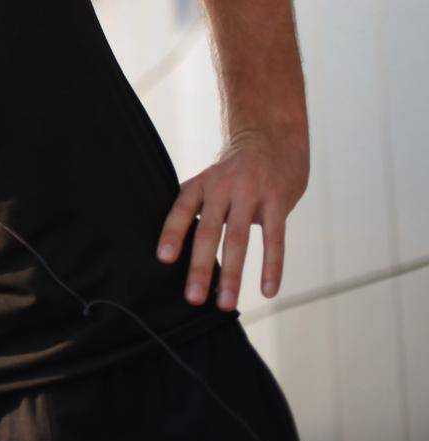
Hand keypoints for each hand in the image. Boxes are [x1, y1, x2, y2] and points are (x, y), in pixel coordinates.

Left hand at [155, 127, 309, 310]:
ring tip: (225, 303)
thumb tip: (174, 244)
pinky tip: (268, 291)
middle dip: (200, 267)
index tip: (163, 259)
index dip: (172, 233)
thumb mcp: (210, 180)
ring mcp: (252, 194)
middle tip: (193, 298)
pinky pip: (275, 239)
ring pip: (239, 240)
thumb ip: (197, 207)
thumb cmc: (235, 170)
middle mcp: (223, 188)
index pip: (181, 210)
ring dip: (232, 275)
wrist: (272, 136)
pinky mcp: (278, 201)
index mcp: (201, 184)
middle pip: (208, 232)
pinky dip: (271, 267)